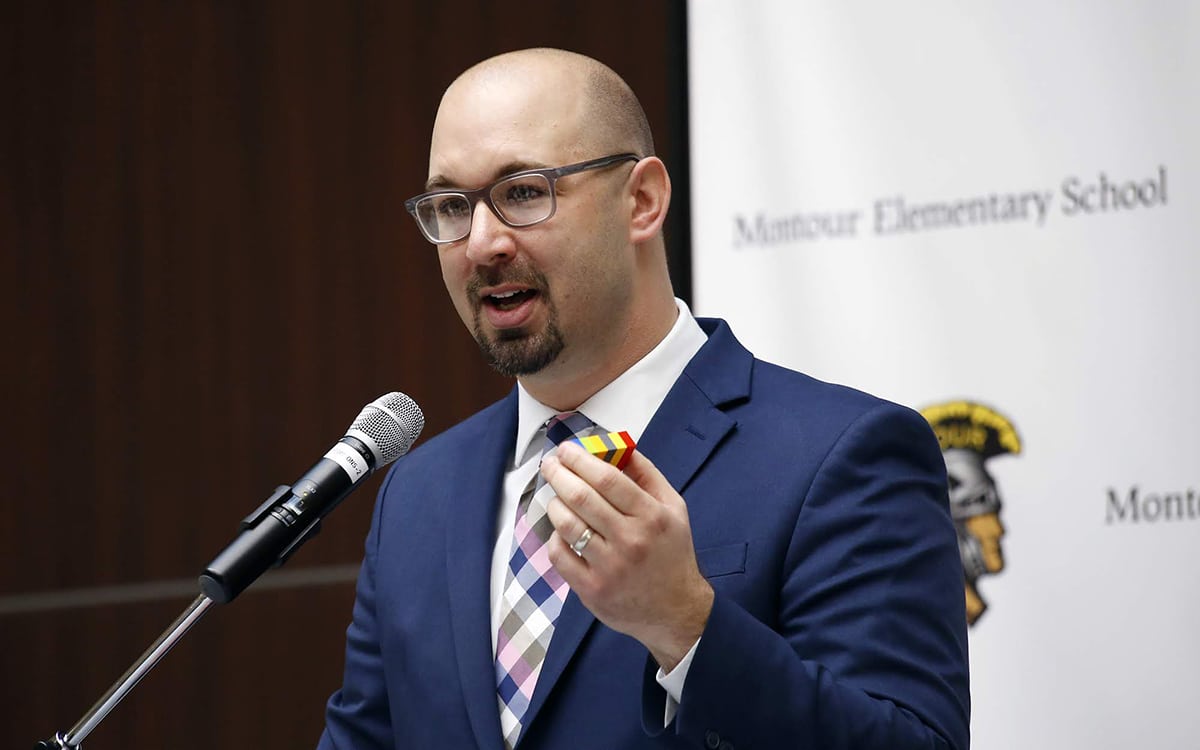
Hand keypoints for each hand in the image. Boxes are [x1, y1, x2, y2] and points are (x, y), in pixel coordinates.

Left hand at [541, 441, 713, 671]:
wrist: (676, 610)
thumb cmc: (672, 552)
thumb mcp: (673, 508)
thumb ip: (646, 475)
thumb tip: (617, 446)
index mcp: (652, 516)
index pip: (608, 479)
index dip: (581, 460)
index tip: (566, 450)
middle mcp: (631, 540)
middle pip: (583, 498)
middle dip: (559, 474)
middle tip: (550, 464)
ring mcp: (610, 567)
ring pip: (568, 525)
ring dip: (555, 503)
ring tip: (556, 495)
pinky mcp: (593, 590)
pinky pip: (561, 555)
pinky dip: (555, 537)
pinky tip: (561, 530)